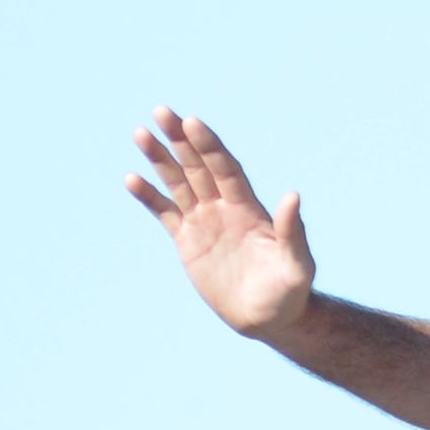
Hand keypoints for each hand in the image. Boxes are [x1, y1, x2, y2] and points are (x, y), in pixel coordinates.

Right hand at [129, 110, 315, 338]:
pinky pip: (165, 213)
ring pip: (178, 183)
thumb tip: (293, 195)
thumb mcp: (297, 264)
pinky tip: (132, 179)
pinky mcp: (188, 242)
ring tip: (141, 133)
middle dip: (181, 139)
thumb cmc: (289, 291)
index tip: (192, 122)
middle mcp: (225, 207)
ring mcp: (205, 222)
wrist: (268, 318)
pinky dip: (149, 197)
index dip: (209, 146)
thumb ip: (293, 232)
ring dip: (160, 159)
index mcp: (250, 208)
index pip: (225, 168)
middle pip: (198, 166)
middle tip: (162, 110)